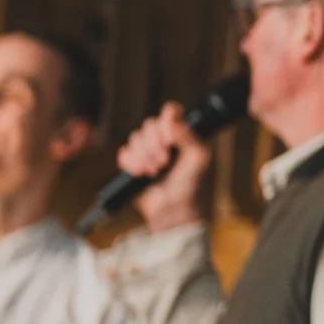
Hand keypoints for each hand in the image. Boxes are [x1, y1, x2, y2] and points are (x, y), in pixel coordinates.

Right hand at [114, 102, 210, 231]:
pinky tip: (141, 174)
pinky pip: (124, 152)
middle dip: (155, 145)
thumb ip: (189, 135)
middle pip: (150, 124)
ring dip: (144, 156)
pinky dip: (131, 163)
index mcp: (184, 134)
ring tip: (155, 172)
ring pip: (135, 137)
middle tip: (165, 163)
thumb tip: (172, 117)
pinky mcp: (134, 163)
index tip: (170, 141)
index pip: (171, 112)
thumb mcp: (199, 159)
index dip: (166, 122)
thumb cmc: (192, 186)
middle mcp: (165, 139)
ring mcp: (149, 150)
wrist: (173, 211)